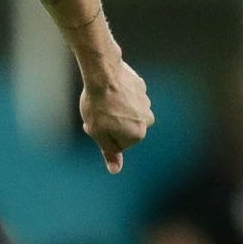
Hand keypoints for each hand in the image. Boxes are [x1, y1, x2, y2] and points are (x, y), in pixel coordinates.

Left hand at [79, 58, 152, 173]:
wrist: (103, 73)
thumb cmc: (98, 105)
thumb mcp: (97, 132)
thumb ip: (109, 151)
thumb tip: (115, 170)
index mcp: (138, 134)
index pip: (118, 144)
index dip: (102, 135)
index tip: (94, 125)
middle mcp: (147, 119)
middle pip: (124, 128)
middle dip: (110, 123)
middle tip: (97, 113)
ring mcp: (146, 102)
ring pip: (126, 112)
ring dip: (114, 109)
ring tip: (102, 100)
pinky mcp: (141, 87)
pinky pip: (127, 96)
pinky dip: (118, 95)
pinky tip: (108, 89)